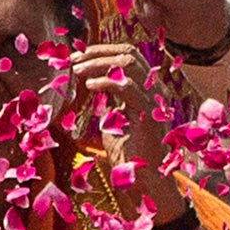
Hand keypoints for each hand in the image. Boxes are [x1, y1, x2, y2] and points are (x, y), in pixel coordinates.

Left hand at [71, 41, 178, 191]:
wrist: (141, 178)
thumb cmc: (127, 153)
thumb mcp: (114, 118)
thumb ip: (108, 99)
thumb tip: (91, 81)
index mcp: (148, 89)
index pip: (129, 55)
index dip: (103, 51)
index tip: (79, 56)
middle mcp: (155, 90)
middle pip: (129, 54)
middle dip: (98, 52)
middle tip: (74, 59)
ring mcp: (154, 99)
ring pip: (128, 64)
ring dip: (99, 63)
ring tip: (78, 71)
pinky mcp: (148, 112)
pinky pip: (127, 86)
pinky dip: (105, 82)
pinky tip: (89, 87)